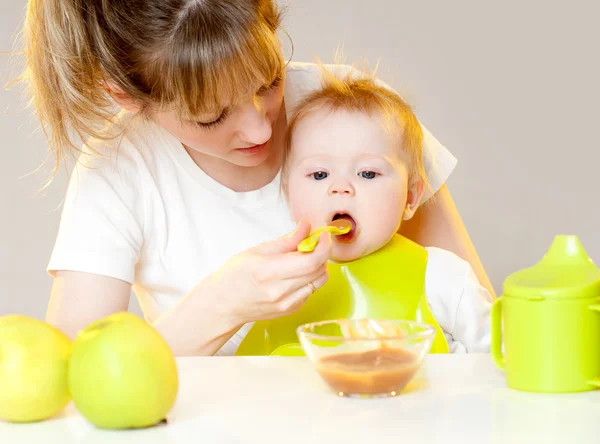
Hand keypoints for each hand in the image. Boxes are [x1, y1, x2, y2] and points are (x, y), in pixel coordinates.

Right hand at [206, 220, 331, 327]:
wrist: (223, 304)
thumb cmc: (235, 275)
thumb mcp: (257, 250)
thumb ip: (287, 240)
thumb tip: (307, 226)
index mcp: (270, 272)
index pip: (311, 261)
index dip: (324, 246)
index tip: (324, 236)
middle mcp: (281, 291)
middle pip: (319, 270)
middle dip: (322, 253)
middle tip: (313, 243)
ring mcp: (287, 304)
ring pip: (319, 282)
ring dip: (318, 267)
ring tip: (304, 258)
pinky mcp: (291, 310)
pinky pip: (311, 291)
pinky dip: (310, 279)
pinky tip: (296, 274)